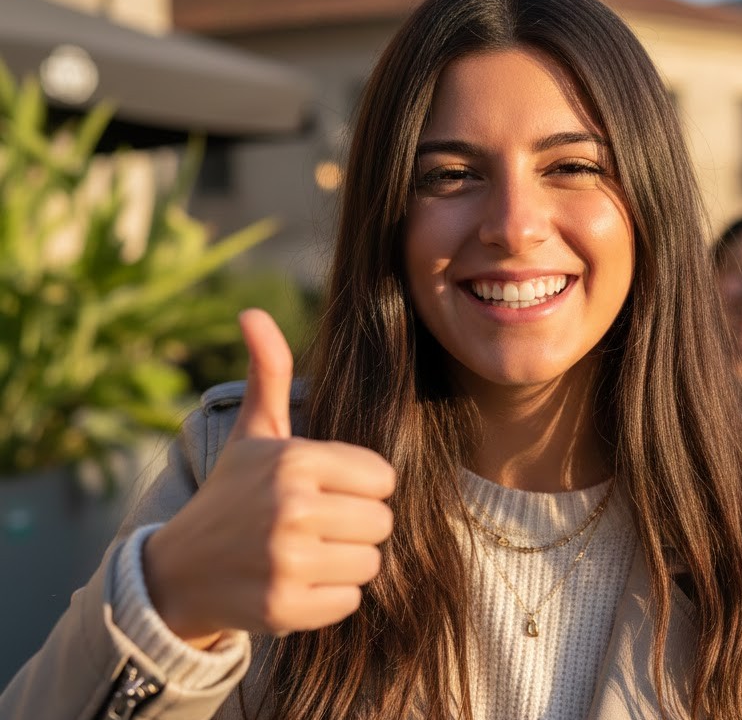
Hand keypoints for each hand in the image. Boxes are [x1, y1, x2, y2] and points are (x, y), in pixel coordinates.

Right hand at [143, 309, 395, 645]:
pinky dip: (331, 597)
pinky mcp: (284, 608)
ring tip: (311, 552)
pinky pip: (350, 601)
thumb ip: (269, 373)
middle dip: (357, 525)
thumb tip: (252, 312)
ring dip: (347, 562)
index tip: (330, 490)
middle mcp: (292, 508)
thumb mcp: (254, 433)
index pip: (383, 477)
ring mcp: (286, 561)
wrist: (178, 571)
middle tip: (320, 525)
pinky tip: (299, 582)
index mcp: (294, 460)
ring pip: (371, 563)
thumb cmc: (232, 494)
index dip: (362, 486)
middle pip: (382, 521)